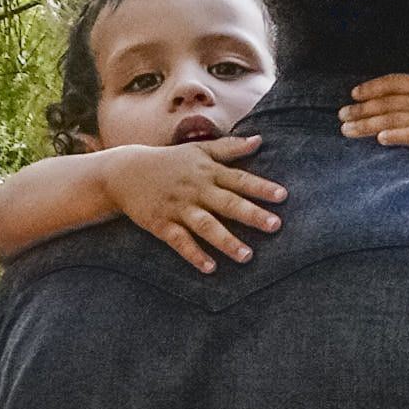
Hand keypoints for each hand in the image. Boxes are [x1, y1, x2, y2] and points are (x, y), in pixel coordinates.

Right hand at [101, 137, 282, 267]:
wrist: (124, 171)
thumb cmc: (169, 161)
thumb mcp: (198, 151)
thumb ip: (230, 147)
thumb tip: (260, 140)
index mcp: (207, 172)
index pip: (239, 179)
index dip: (261, 187)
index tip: (283, 196)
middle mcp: (195, 189)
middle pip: (227, 203)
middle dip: (251, 214)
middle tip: (276, 225)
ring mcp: (178, 207)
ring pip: (205, 225)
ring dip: (226, 240)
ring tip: (247, 256)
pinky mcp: (161, 224)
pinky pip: (179, 241)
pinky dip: (194, 254)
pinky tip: (211, 268)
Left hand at [342, 71, 408, 159]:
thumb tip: (379, 108)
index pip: (401, 82)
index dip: (375, 86)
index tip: (353, 95)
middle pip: (395, 101)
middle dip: (365, 108)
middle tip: (342, 116)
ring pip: (400, 118)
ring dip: (370, 124)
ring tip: (349, 130)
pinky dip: (399, 136)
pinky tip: (381, 139)